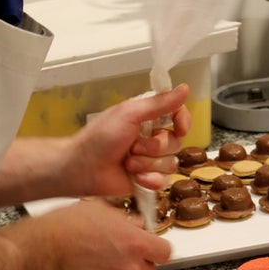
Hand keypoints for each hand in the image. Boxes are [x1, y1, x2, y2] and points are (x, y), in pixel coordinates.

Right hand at [32, 198, 170, 269]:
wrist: (40, 249)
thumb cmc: (66, 226)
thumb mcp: (100, 210)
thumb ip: (125, 220)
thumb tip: (136, 225)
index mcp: (135, 243)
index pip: (165, 253)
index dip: (157, 250)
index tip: (151, 248)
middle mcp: (129, 267)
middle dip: (137, 263)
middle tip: (119, 253)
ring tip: (96, 261)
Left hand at [68, 84, 191, 198]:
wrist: (83, 168)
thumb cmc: (100, 137)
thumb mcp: (130, 114)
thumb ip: (159, 103)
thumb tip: (185, 88)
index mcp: (148, 118)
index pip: (178, 115)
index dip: (183, 121)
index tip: (179, 128)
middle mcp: (152, 137)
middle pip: (175, 142)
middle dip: (154, 147)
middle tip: (133, 147)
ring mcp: (151, 160)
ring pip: (171, 163)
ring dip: (149, 164)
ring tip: (129, 163)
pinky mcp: (148, 180)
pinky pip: (164, 181)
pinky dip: (150, 180)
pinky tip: (136, 178)